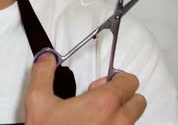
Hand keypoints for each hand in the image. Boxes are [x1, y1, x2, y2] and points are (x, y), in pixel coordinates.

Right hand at [25, 54, 146, 124]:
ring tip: (95, 118)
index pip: (130, 81)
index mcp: (104, 104)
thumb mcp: (38, 101)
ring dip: (119, 115)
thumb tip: (48, 58)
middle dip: (122, 97)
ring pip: (133, 120)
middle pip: (138, 101)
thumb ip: (44, 72)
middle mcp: (119, 122)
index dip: (115, 79)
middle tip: (100, 102)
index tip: (101, 85)